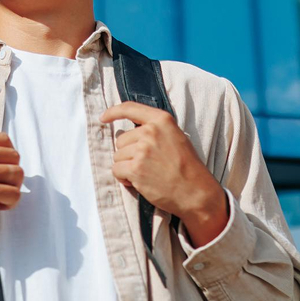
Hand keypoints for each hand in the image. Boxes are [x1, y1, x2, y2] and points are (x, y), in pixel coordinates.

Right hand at [0, 131, 23, 248]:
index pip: (4, 139)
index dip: (7, 155)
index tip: (2, 166)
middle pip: (14, 156)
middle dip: (12, 172)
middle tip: (2, 183)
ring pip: (18, 174)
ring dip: (12, 187)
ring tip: (0, 195)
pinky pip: (15, 194)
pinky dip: (11, 202)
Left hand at [99, 101, 226, 232]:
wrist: (195, 191)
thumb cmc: (187, 167)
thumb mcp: (176, 137)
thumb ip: (155, 130)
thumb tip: (132, 132)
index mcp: (161, 120)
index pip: (130, 108)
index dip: (113, 112)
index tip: (104, 117)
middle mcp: (150, 132)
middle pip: (121, 140)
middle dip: (128, 154)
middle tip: (148, 164)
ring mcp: (142, 150)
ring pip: (117, 156)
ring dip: (127, 167)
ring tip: (147, 173)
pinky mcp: (136, 168)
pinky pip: (116, 170)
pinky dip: (124, 178)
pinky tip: (141, 182)